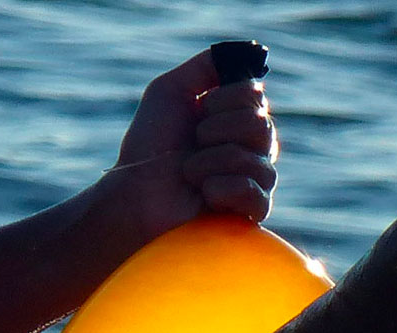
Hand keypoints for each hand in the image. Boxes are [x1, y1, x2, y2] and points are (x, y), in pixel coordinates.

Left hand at [113, 50, 276, 240]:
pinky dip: (224, 190)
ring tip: (188, 173)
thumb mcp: (168, 91)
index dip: (225, 99)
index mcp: (235, 117)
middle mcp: (251, 147)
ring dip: (211, 162)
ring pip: (258, 160)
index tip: (198, 111)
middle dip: (217, 131)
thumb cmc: (148, 147)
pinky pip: (258, 196)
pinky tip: (204, 195)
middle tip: (192, 144)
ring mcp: (253, 182)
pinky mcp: (249, 215)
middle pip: (262, 125)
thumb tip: (246, 54)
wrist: (134, 194)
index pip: (256, 94)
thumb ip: (204, 67)